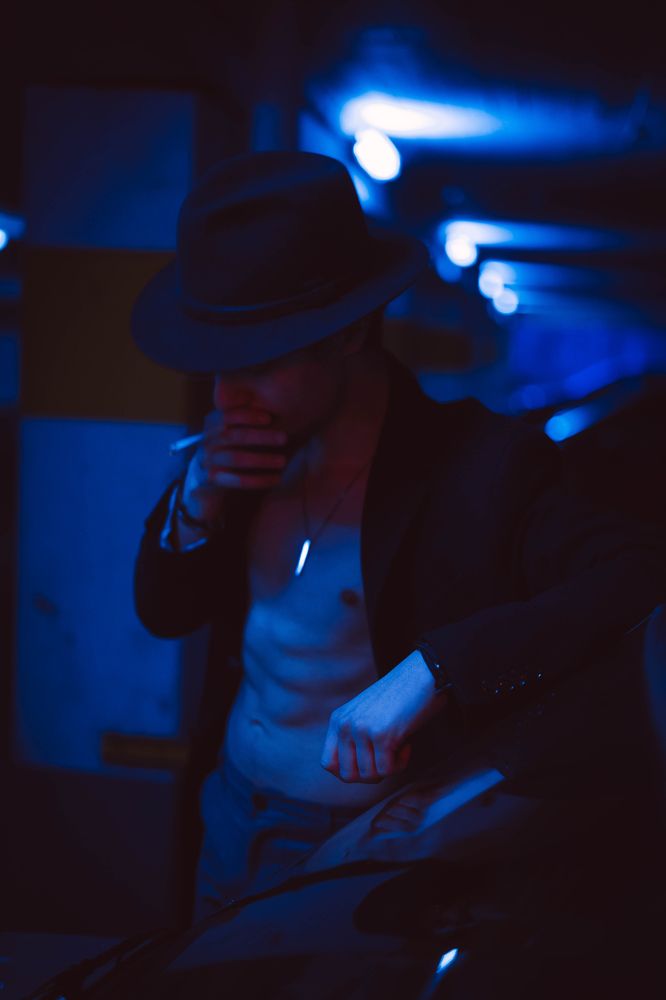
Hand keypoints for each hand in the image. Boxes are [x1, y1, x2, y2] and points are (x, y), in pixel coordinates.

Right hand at [181, 407, 288, 522]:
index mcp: (212, 424)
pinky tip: (276, 478)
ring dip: (262, 459)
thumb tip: (260, 403)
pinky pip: (237, 480)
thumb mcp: (233, 428)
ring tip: (282, 461)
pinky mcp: (213, 479)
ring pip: (236, 458)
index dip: (247, 416)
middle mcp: (207, 441)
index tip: (268, 418)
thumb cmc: (230, 446)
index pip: (227, 416)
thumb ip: (242, 415)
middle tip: (284, 438)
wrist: (207, 474)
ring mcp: (207, 461)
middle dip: (260, 436)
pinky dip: (258, 479)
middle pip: (233, 436)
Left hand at [320, 650, 445, 782]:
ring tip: (398, 746)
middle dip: (370, 775)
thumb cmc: (400, 698)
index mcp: (338, 719)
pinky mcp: (381, 735)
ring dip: (388, 768)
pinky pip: (387, 770)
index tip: (369, 762)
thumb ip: (353, 737)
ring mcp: (361, 729)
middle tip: (387, 757)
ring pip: (368, 776)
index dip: (349, 771)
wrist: (423, 674)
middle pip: (347, 776)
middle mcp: (345, 724)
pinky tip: (406, 743)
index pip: (328, 764)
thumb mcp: (365, 714)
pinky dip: (401, 764)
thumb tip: (351, 775)